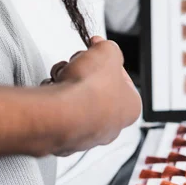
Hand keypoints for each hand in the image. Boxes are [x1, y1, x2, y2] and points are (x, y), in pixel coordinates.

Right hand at [49, 36, 141, 155]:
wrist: (60, 111)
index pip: (122, 78)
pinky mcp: (64, 136)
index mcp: (130, 107)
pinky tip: (55, 88)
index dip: (108, 59)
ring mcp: (86, 134)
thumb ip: (108, 47)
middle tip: (80, 63)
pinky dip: (56, 96)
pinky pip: (60, 110)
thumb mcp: (108, 51)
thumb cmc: (90, 90)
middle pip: (97, 88)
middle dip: (86, 72)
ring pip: (77, 99)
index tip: (98, 50)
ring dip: (69, 81)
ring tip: (65, 74)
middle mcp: (111, 125)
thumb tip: (103, 47)